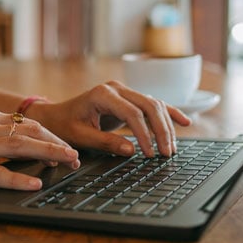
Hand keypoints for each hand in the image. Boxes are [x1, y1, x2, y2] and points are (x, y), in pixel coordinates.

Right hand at [0, 108, 79, 190]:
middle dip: (57, 143)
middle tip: (76, 157)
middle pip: (29, 131)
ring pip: (20, 145)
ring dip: (48, 153)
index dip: (50, 134)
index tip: (66, 146)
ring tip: (68, 163)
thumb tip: (19, 146)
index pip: (26, 122)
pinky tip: (34, 183)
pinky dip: (18, 177)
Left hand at [28, 81, 190, 156]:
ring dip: (166, 126)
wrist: (57, 115)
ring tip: (171, 149)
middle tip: (166, 154)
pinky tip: (185, 123)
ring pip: (155, 105)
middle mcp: (117, 88)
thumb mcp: (82, 136)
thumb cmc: (66, 125)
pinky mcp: (129, 99)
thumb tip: (132, 151)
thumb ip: (106, 142)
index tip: (150, 154)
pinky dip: (169, 114)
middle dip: (161, 131)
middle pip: (149, 106)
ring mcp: (125, 91)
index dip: (144, 134)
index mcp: (103, 94)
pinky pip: (153, 105)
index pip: (132, 113)